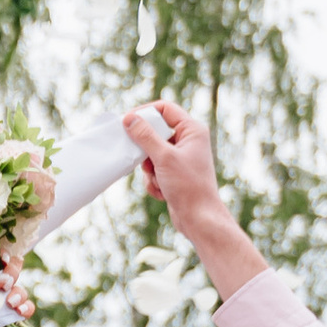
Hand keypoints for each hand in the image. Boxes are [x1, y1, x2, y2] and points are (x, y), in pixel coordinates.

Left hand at [0, 265, 29, 326]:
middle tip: (10, 277)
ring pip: (19, 291)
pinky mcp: (14, 322)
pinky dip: (27, 306)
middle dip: (13, 272)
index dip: (0, 260)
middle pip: (9, 275)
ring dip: (19, 292)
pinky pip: (27, 308)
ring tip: (12, 303)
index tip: (5, 257)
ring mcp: (3, 309)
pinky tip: (20, 312)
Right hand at [123, 99, 261, 299]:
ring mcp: (181, 157)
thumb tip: (129, 118)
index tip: (126, 121)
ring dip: (149, 170)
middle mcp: (188, 140)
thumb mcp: (163, 157)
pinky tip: (163, 192)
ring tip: (160, 181)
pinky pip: (154, 170)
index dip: (145, 112)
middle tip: (143, 160)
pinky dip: (154, 181)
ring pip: (151, 154)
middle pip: (155, 133)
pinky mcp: (174, 173)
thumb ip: (145, 136)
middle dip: (146, 151)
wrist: (199, 218)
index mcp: (192, 130)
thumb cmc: (188, 186)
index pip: (164, 109)